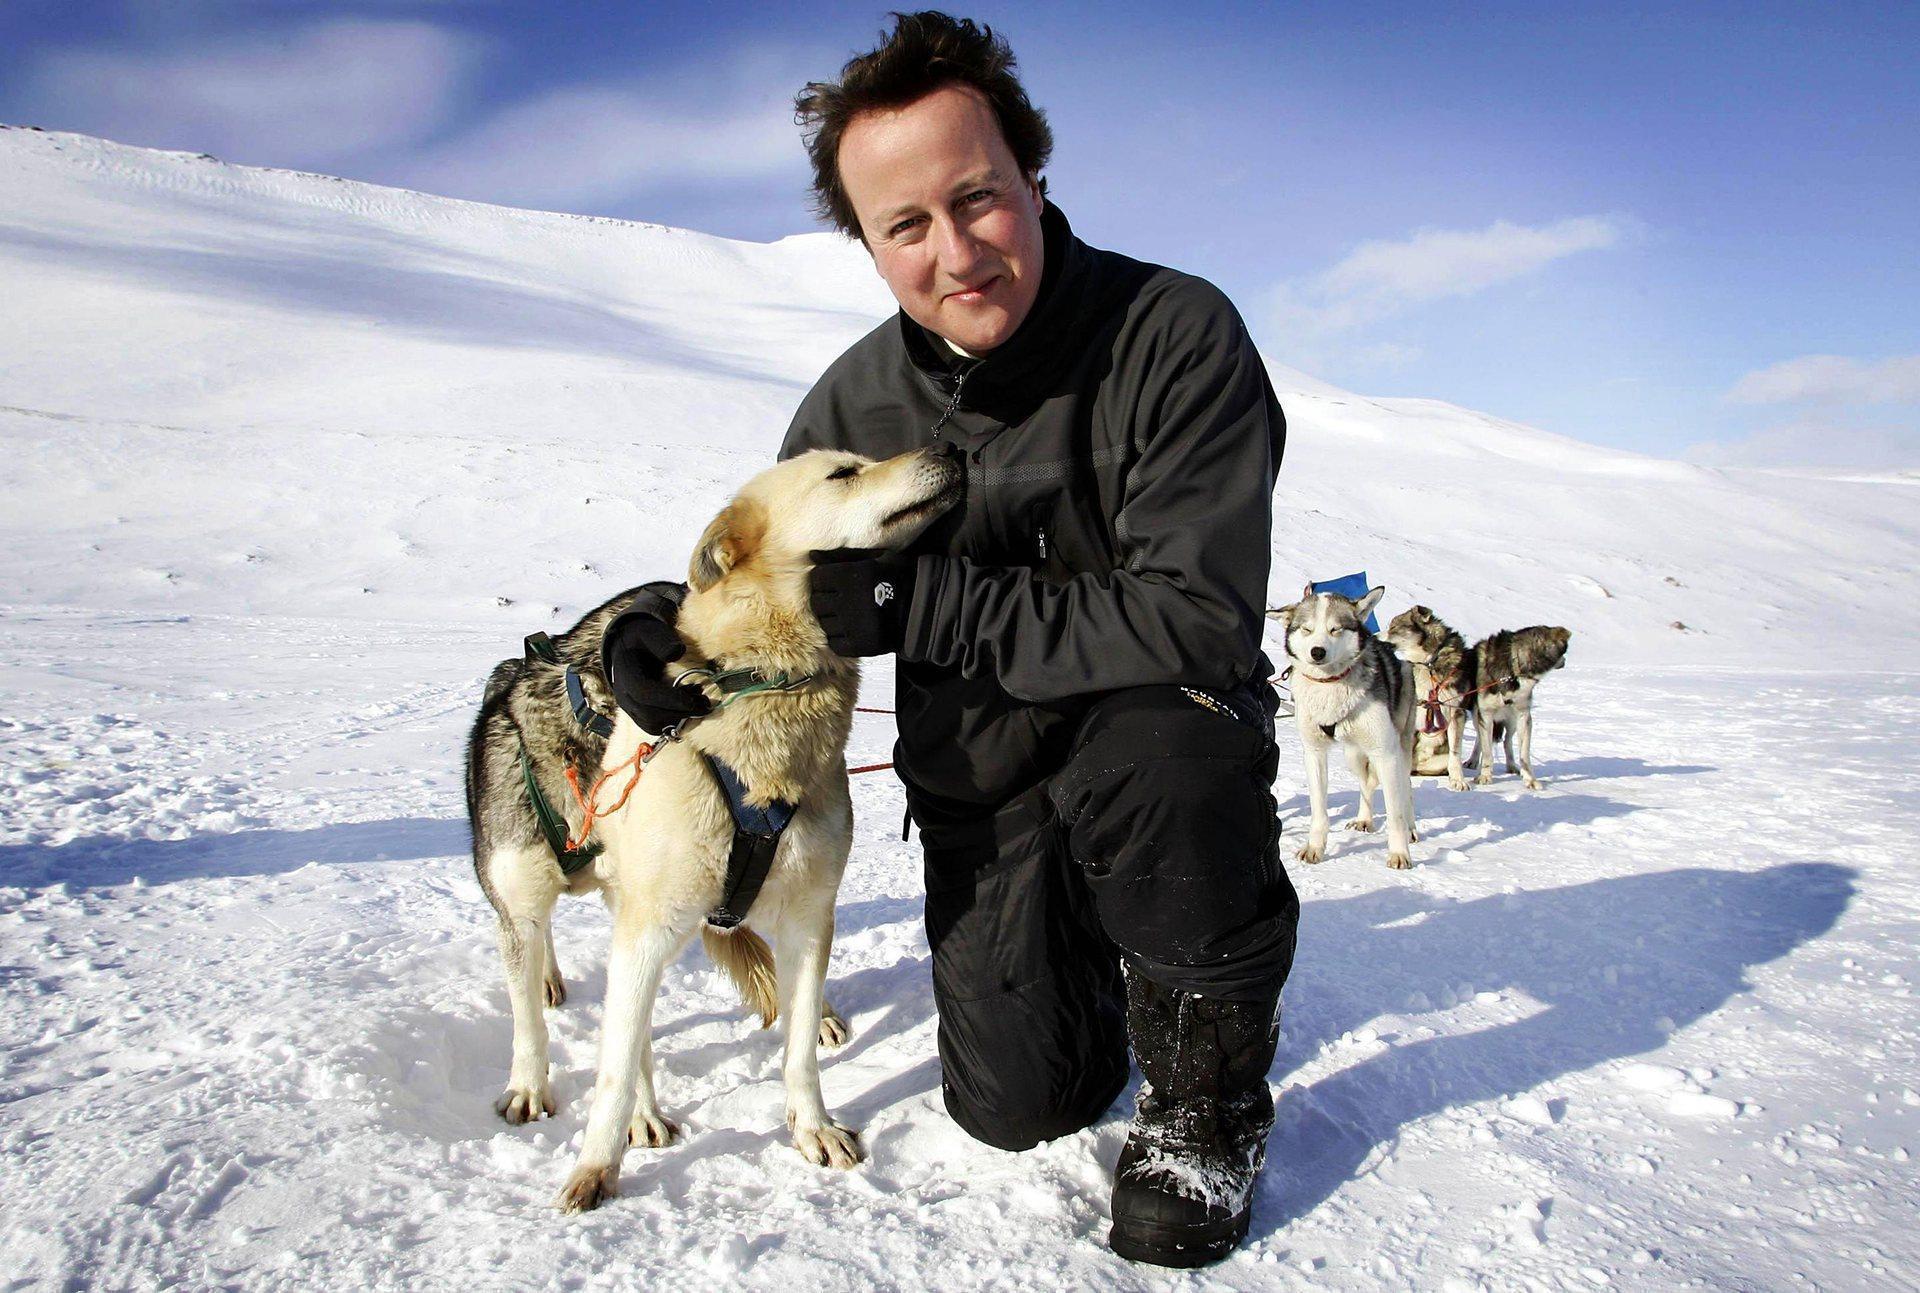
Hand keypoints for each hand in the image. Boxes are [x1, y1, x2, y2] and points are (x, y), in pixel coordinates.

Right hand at [600, 582, 710, 731]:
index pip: (644, 693)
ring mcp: (629, 706)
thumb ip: (663, 640)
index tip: (694, 698)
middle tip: (706, 704)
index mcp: (625, 672)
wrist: (629, 646)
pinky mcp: (637, 713)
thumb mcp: (652, 631)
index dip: (670, 699)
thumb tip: (677, 652)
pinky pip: (653, 726)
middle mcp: (623, 693)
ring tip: (700, 704)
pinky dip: (672, 723)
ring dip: (678, 719)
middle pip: (649, 714)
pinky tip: (689, 709)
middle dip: (680, 712)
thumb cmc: (644, 637)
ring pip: (652, 724)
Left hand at [808, 549, 915, 657]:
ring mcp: (853, 626)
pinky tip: (853, 631)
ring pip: (825, 624)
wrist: (921, 608)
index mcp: (850, 576)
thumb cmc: (895, 580)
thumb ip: (839, 558)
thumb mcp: (870, 561)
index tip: (834, 584)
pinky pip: (835, 644)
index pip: (817, 578)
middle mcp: (848, 601)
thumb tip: (812, 555)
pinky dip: (841, 639)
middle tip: (842, 601)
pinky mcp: (860, 645)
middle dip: (826, 601)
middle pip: (818, 602)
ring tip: (850, 616)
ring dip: (834, 620)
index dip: (824, 581)